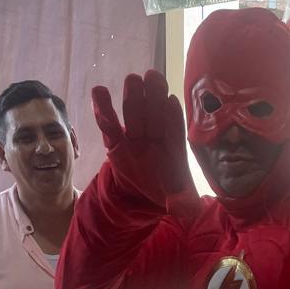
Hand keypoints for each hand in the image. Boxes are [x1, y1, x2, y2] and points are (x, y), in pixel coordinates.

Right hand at [92, 72, 194, 205]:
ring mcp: (134, 136)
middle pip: (154, 115)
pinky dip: (104, 109)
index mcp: (173, 148)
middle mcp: (155, 137)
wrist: (142, 190)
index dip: (173, 117)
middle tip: (153, 77)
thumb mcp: (177, 199)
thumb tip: (191, 211)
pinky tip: (99, 92)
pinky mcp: (115, 141)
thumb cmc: (166, 186)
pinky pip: (109, 125)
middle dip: (154, 97)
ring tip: (132, 80)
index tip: (171, 102)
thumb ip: (183, 203)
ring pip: (134, 114)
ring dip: (134, 97)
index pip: (174, 129)